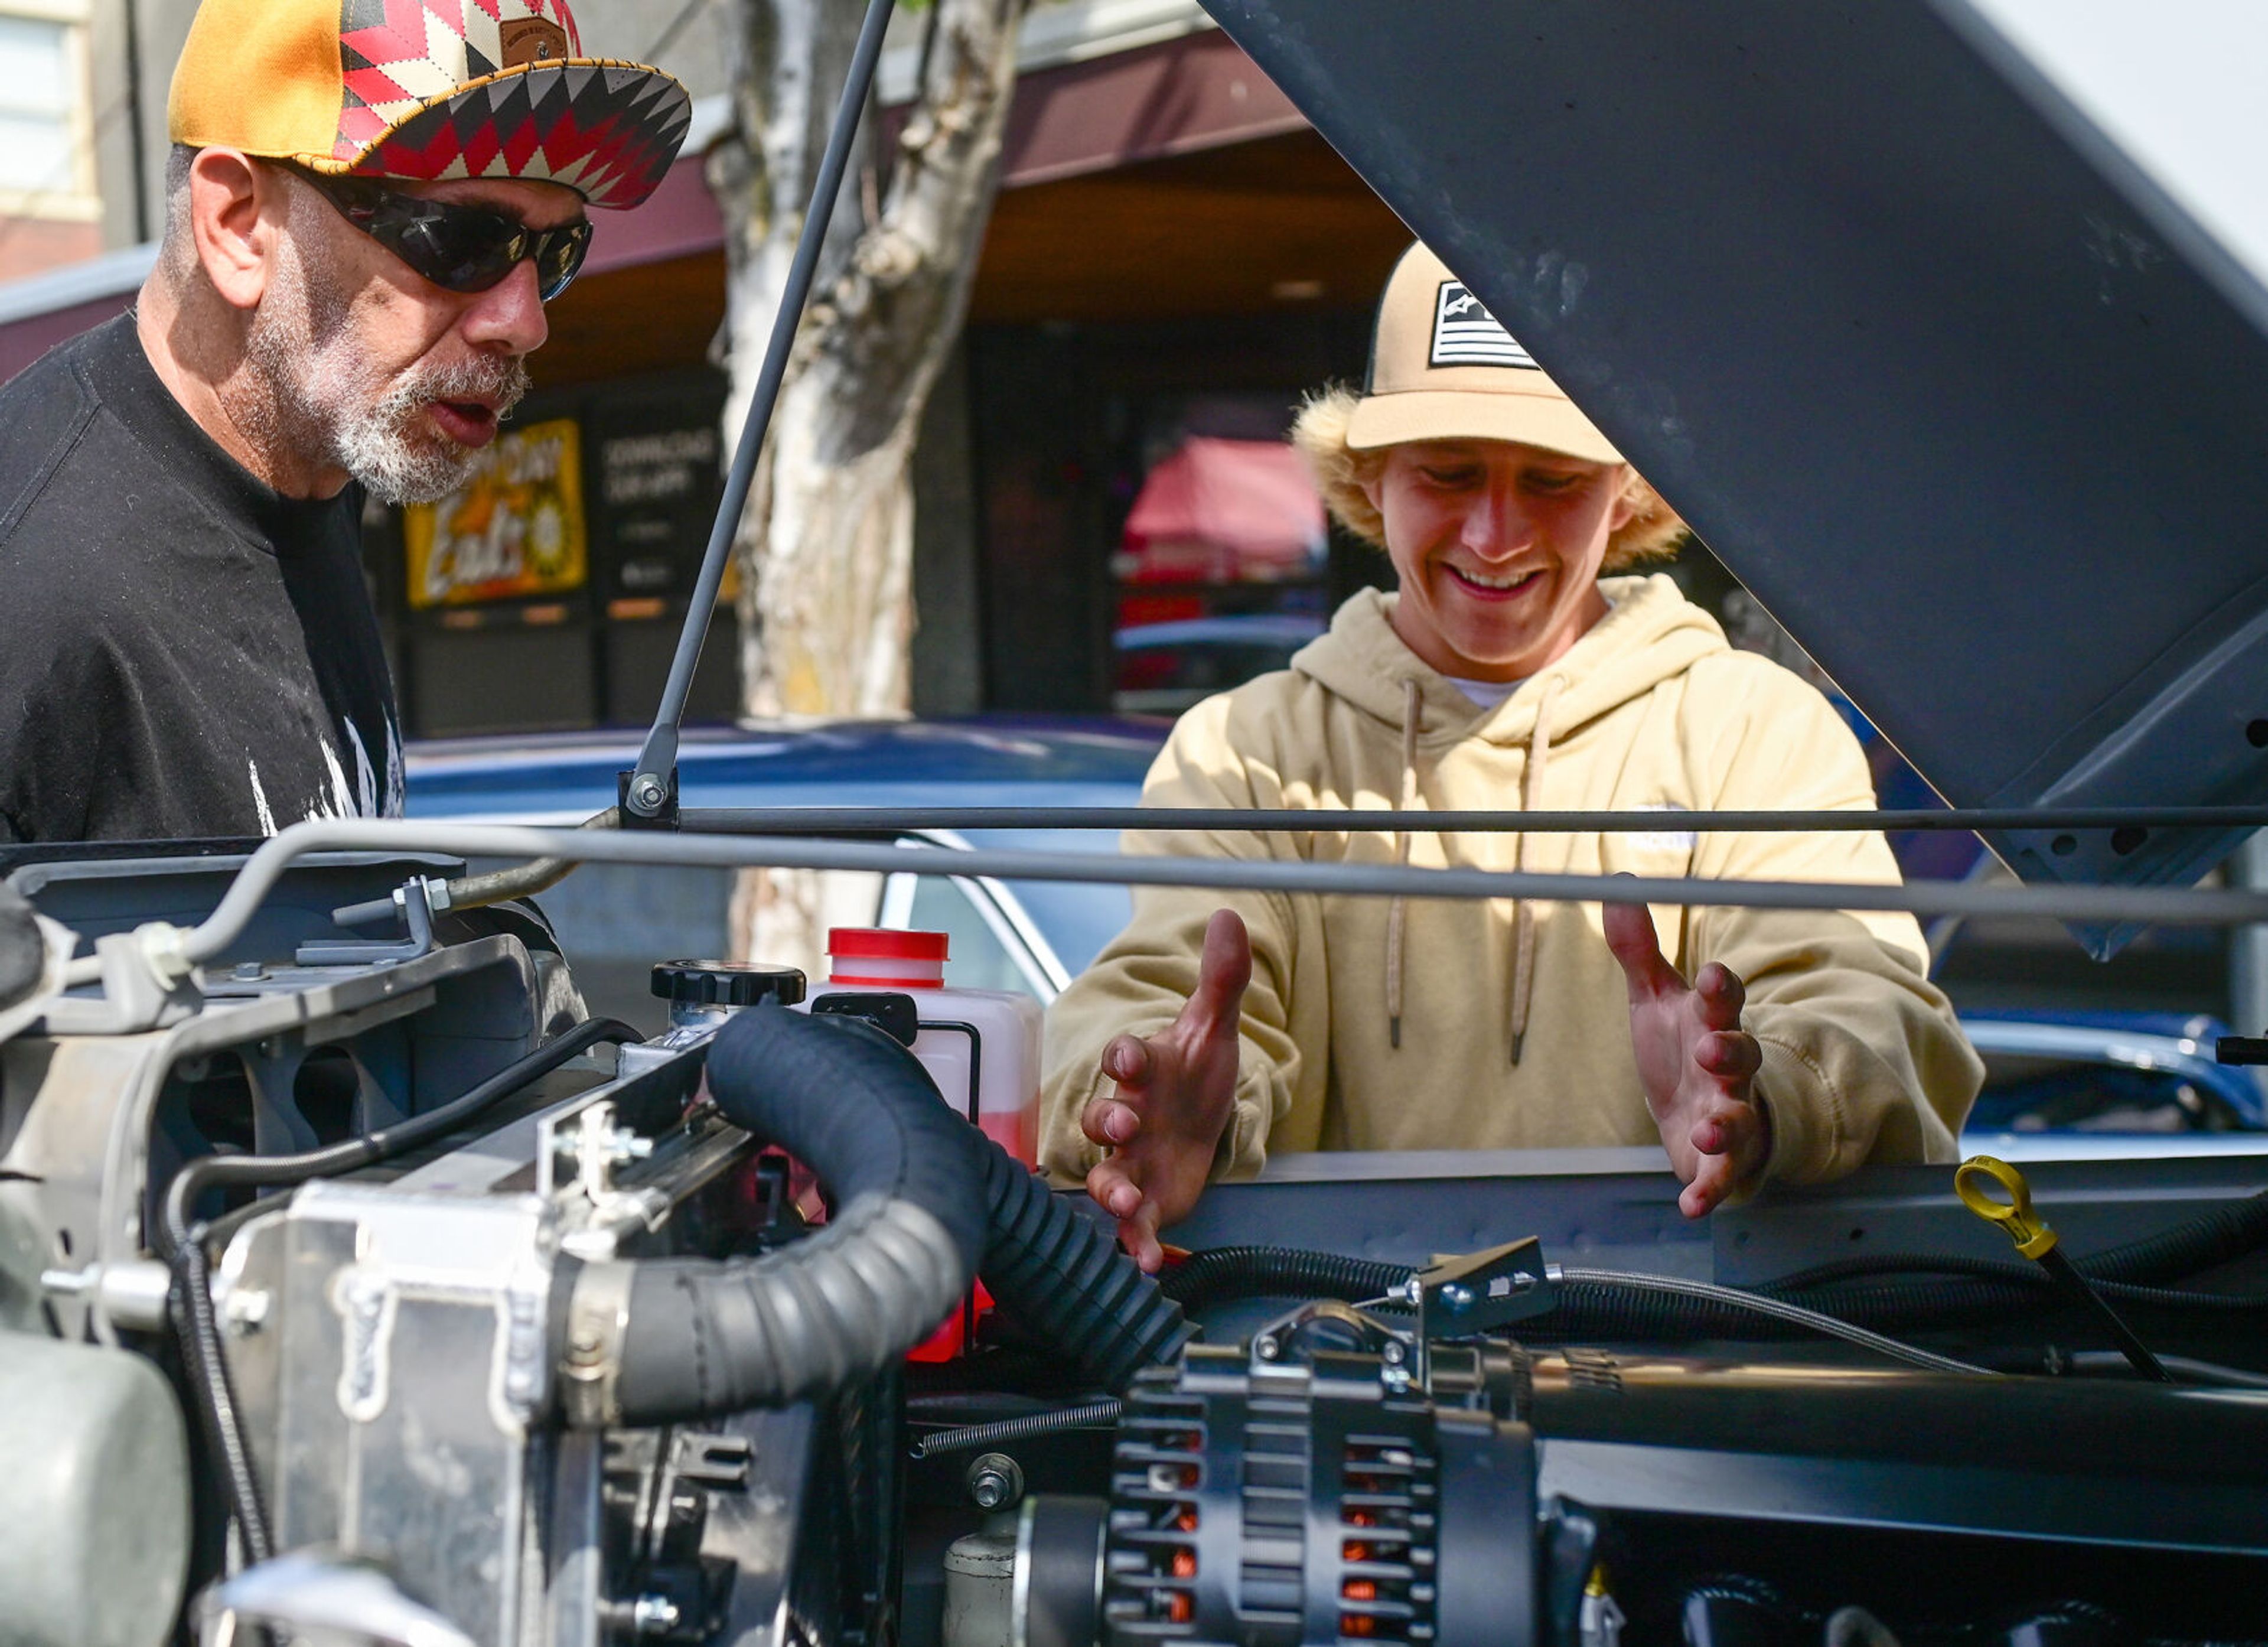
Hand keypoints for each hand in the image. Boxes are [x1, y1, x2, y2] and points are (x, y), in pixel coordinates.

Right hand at [1082, 909, 1250, 1270]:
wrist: (1199, 1124)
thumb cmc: (1194, 1076)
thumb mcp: (1213, 1030)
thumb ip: (1220, 979)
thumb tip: (1228, 915)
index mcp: (1143, 1070)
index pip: (1125, 1056)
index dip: (1125, 1056)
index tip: (1131, 1059)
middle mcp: (1127, 1114)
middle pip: (1102, 1117)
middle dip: (1108, 1121)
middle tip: (1122, 1125)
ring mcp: (1131, 1160)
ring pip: (1106, 1172)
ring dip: (1111, 1187)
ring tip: (1124, 1200)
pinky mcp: (1144, 1199)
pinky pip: (1130, 1223)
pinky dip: (1135, 1242)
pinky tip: (1146, 1261)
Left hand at [1603, 892, 1769, 1217]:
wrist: (1695, 1113)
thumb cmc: (1680, 1049)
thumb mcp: (1655, 1000)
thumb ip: (1638, 950)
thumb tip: (1614, 883)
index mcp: (1712, 1023)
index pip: (1724, 1000)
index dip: (1721, 989)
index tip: (1712, 975)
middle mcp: (1729, 1070)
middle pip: (1741, 1057)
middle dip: (1731, 1051)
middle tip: (1714, 1048)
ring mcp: (1730, 1117)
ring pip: (1738, 1119)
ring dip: (1725, 1124)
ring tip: (1706, 1129)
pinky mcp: (1720, 1163)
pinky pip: (1721, 1179)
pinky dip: (1709, 1191)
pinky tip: (1692, 1205)